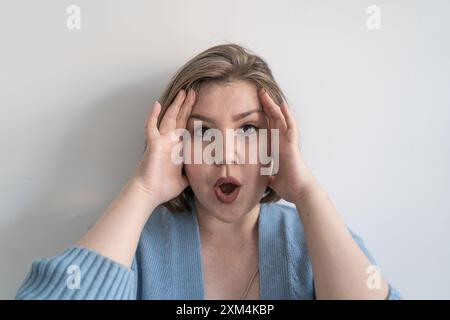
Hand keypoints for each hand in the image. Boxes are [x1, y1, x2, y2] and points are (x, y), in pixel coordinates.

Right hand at [132, 88, 195, 204]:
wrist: (150, 193)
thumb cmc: (163, 187)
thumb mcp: (184, 179)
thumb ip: (192, 173)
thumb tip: (204, 174)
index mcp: (176, 148)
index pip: (186, 128)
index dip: (192, 117)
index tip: (201, 107)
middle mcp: (169, 142)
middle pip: (179, 119)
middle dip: (187, 106)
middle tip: (194, 92)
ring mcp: (161, 141)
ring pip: (169, 119)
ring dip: (176, 105)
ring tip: (183, 93)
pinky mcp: (154, 145)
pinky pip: (152, 128)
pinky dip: (153, 116)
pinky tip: (157, 104)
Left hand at [259, 88, 317, 202]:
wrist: (301, 192)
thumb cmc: (290, 186)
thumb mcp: (272, 179)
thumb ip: (267, 175)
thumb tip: (260, 178)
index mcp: (277, 147)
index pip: (268, 127)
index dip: (261, 116)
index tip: (251, 105)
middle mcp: (283, 142)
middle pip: (274, 119)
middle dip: (266, 106)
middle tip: (258, 92)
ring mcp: (288, 143)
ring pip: (282, 120)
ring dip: (274, 106)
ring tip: (265, 93)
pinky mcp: (292, 147)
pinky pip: (290, 128)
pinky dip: (287, 116)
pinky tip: (283, 106)